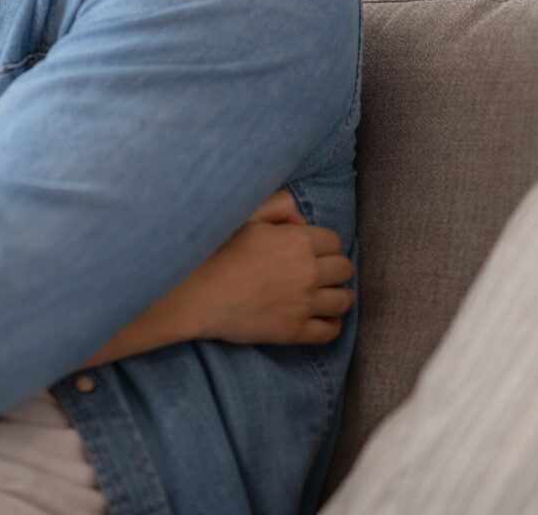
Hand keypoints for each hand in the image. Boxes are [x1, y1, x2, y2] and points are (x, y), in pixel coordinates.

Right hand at [181, 190, 354, 345]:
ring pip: (343, 300)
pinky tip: (325, 319)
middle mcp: (308, 272)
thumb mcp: (244, 215)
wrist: (193, 293)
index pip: (333, 240)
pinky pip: (329, 331)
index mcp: (297, 241)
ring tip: (327, 294)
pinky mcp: (294, 331)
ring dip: (339, 295)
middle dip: (334, 267)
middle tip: (320, 270)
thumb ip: (276, 206)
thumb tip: (298, 218)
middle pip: (344, 269)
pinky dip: (333, 324)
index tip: (312, 249)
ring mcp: (303, 304)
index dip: (323, 243)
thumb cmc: (214, 251)